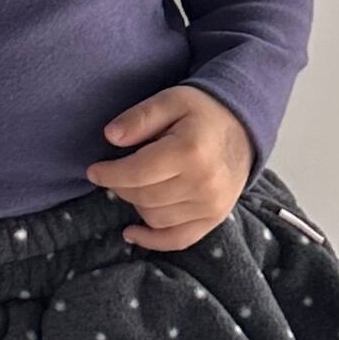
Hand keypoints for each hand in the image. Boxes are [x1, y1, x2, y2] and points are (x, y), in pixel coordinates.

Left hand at [90, 85, 253, 250]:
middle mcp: (204, 184)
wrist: (244, 127)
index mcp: (190, 152)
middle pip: (143, 197)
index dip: (109, 174)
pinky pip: (178, 239)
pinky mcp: (214, 218)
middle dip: (120, 186)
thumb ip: (140, 117)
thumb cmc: (202, 111)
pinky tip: (132, 232)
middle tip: (115, 173)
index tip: (94, 171)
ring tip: (136, 185)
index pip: (136, 173)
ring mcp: (212, 206)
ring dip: (137, 204)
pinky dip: (152, 240)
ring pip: (155, 218)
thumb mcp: (170, 100)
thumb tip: (110, 137)